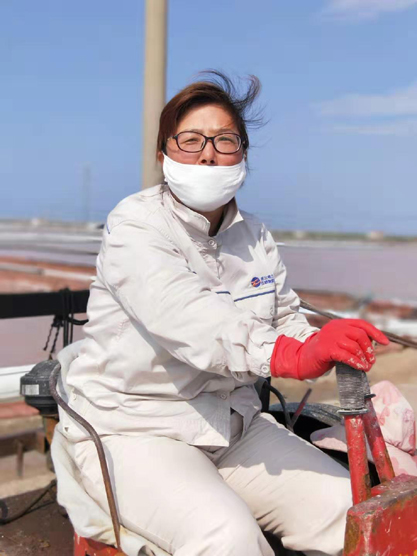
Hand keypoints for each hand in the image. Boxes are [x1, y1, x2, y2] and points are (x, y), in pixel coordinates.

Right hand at [271, 319, 388, 380]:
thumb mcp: (338, 343)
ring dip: (364, 358)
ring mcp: (329, 337)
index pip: (361, 324)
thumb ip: (352, 342)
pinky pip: (346, 355)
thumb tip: (372, 348)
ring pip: (354, 346)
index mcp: (339, 324)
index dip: (375, 332)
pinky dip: (356, 362)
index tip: (385, 342)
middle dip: (369, 349)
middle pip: (360, 335)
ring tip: (366, 366)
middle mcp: (334, 327)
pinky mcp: (325, 349)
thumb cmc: (323, 354)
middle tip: (372, 360)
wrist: (302, 360)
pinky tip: (360, 367)